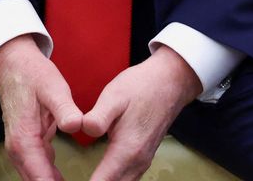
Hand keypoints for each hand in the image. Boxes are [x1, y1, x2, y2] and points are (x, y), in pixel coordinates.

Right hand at [0, 34, 84, 180]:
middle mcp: (19, 149)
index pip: (41, 179)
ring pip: (36, 179)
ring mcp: (21, 148)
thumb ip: (65, 109)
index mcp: (24, 140)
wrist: (12, 64)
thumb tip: (76, 126)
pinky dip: (51, 179)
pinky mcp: (28, 145)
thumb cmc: (32, 75)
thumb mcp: (52, 87)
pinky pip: (39, 170)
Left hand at [82, 46, 200, 180]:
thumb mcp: (114, 97)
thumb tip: (83, 130)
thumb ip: (98, 118)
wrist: (169, 83)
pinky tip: (100, 177)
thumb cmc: (140, 88)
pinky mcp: (143, 157)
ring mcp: (143, 161)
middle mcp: (137, 161)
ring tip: (84, 180)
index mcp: (127, 150)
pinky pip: (128, 179)